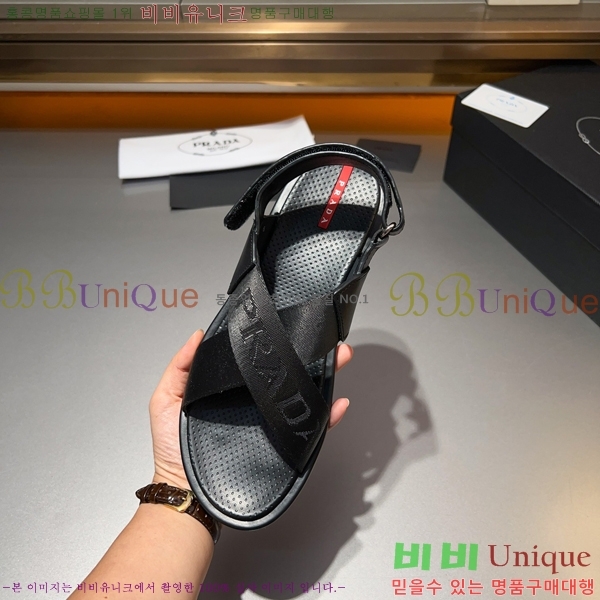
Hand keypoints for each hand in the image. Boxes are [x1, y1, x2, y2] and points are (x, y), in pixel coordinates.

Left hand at [150, 330, 352, 489]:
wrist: (186, 490)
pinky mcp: (281, 445)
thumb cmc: (173, 447)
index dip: (277, 343)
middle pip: (288, 373)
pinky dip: (328, 417)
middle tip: (326, 340)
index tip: (290, 324)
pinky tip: (337, 404)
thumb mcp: (167, 400)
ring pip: (303, 396)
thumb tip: (199, 335)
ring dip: (326, 376)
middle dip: (312, 354)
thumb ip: (181, 367)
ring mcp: (270, 423)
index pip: (260, 361)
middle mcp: (256, 403)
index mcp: (235, 388)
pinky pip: (309, 430)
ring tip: (339, 358)